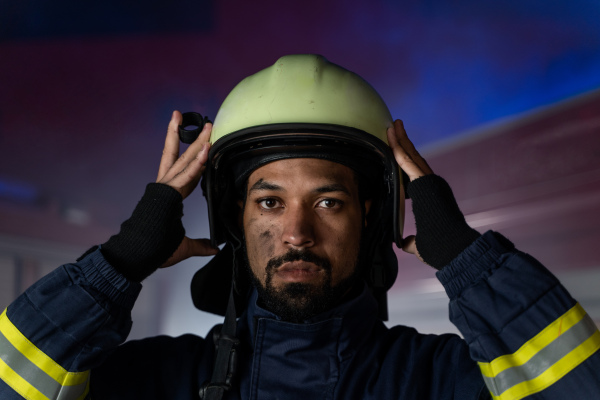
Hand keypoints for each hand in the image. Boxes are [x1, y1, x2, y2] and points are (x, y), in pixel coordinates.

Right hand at [157, 111, 217, 267]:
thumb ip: (200, 245)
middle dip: (193, 138)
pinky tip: (206, 150)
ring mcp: (166, 188)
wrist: (137, 254)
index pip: (187, 172)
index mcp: (170, 196)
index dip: (196, 158)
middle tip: (204, 123)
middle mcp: (166, 187)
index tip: (205, 146)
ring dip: (196, 142)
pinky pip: (186, 176)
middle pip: (181, 157)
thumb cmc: (155, 249)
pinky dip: (196, 163)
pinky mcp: (167, 194)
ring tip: (206, 126)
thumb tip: (214, 247)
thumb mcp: (184, 247)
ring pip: (184, 160)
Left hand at [386, 119, 432, 259]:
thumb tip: (404, 243)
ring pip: (411, 156)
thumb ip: (411, 241)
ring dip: (401, 140)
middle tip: (394, 127)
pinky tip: (393, 136)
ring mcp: (430, 183)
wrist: (454, 250)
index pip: (414, 174)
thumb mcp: (420, 244)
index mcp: (429, 196)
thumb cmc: (441, 250)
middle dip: (403, 142)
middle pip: (414, 159)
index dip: (404, 160)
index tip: (396, 148)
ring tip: (393, 126)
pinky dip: (399, 148)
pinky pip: (408, 162)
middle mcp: (431, 186)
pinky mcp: (426, 183)